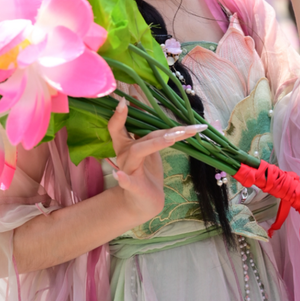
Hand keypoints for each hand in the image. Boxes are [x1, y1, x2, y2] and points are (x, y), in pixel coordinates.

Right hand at [107, 99, 206, 224]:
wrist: (142, 201)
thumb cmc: (145, 170)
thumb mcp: (149, 146)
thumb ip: (149, 127)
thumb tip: (148, 101)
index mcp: (127, 144)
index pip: (117, 126)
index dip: (119, 114)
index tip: (124, 99)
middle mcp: (125, 155)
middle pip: (140, 135)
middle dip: (161, 131)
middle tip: (182, 129)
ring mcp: (128, 170)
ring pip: (139, 152)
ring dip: (157, 143)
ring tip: (174, 137)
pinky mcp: (132, 187)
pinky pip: (127, 182)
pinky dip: (123, 179)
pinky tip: (119, 175)